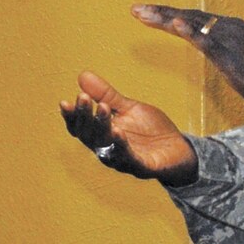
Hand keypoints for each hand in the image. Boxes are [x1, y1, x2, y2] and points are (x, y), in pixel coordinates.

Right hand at [60, 72, 198, 183]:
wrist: (178, 149)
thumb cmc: (150, 130)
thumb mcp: (128, 108)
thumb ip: (106, 95)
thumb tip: (82, 75)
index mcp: (101, 135)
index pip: (80, 127)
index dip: (71, 116)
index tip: (65, 102)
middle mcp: (107, 149)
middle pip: (89, 136)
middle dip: (85, 116)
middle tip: (83, 98)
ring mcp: (123, 160)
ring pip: (106, 146)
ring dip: (101, 128)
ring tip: (101, 108)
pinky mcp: (141, 167)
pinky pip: (129, 158)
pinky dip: (122, 146)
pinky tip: (118, 132)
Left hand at [131, 4, 243, 114]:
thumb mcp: (243, 59)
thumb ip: (226, 50)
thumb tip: (212, 46)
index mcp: (232, 29)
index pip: (196, 18)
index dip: (170, 15)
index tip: (148, 13)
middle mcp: (231, 28)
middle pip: (189, 16)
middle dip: (161, 12)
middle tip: (136, 9)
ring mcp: (232, 41)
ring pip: (194, 24)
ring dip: (167, 18)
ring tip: (144, 14)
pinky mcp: (233, 58)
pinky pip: (209, 42)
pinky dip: (191, 32)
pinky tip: (175, 25)